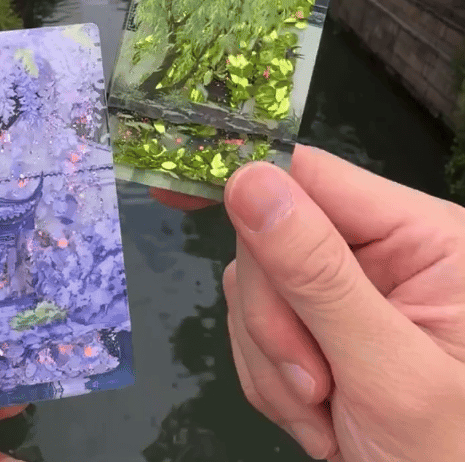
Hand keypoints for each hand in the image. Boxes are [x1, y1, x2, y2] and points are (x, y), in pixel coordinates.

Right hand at [152, 144, 464, 460]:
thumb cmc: (448, 456)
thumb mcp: (387, 372)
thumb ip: (318, 274)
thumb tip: (246, 180)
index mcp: (419, 237)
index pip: (312, 176)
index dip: (246, 184)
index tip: (171, 194)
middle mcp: (379, 249)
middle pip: (269, 237)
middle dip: (274, 319)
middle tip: (312, 385)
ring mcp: (342, 285)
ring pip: (252, 285)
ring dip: (270, 357)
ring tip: (323, 412)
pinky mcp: (314, 320)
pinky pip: (251, 324)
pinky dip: (267, 375)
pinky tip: (316, 414)